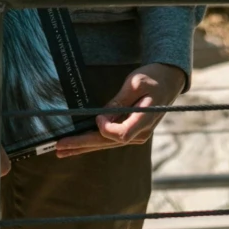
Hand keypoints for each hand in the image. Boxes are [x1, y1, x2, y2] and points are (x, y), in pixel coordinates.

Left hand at [54, 63, 187, 156]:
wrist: (169, 80)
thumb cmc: (154, 78)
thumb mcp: (136, 84)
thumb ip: (119, 101)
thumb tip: (101, 117)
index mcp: (145, 120)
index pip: (121, 135)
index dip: (106, 129)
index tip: (98, 116)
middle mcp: (140, 133)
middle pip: (107, 142)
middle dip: (82, 144)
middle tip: (59, 146)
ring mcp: (135, 134)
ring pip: (105, 143)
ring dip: (82, 146)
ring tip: (61, 150)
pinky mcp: (129, 131)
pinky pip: (108, 139)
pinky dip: (91, 142)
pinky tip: (76, 146)